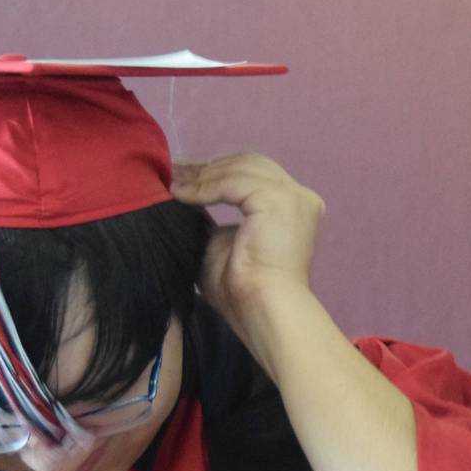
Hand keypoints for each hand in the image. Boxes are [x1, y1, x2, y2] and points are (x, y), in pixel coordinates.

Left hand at [170, 152, 324, 342]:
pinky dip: (204, 187)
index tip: (182, 175)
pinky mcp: (277, 199)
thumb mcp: (219, 243)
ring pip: (238, 169)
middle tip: (172, 171)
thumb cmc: (241, 289)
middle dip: (207, 167)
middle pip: (247, 164)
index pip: (252, 174)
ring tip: (172, 184)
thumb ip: (209, 218)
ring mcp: (291, 196)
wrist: (261, 307)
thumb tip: (184, 194)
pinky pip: (232, 183)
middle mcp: (298, 197)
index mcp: (291, 207)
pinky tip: (181, 195)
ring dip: (201, 175)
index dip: (216, 171)